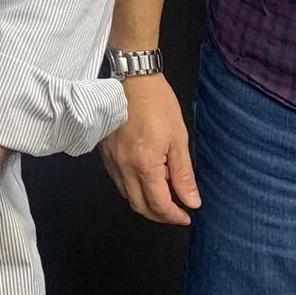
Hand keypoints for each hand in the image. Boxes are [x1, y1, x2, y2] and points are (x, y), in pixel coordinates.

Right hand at [99, 75, 199, 224]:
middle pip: (139, 206)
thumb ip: (183, 174)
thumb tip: (191, 201)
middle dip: (159, 216)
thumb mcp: (178, 138)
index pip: (159, 204)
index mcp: (145, 165)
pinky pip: (117, 180)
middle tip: (176, 213)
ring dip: (144, 203)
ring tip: (163, 197)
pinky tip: (144, 179)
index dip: (174, 216)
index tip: (187, 216)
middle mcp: (124, 167)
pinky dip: (132, 188)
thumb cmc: (157, 103)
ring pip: (126, 195)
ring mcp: (111, 160)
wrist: (131, 78)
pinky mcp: (104, 152)